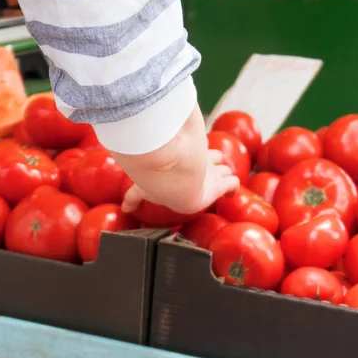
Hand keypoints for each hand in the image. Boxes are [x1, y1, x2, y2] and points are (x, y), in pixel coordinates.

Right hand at [122, 149, 239, 213]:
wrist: (175, 185)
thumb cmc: (160, 182)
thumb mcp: (143, 188)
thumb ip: (134, 196)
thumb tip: (124, 207)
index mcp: (183, 157)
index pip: (189, 150)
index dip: (195, 153)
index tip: (195, 156)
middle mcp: (198, 161)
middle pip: (212, 157)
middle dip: (214, 162)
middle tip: (213, 170)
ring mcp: (211, 173)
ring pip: (224, 168)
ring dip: (224, 174)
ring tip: (223, 180)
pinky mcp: (219, 185)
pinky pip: (233, 184)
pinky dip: (233, 188)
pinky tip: (230, 194)